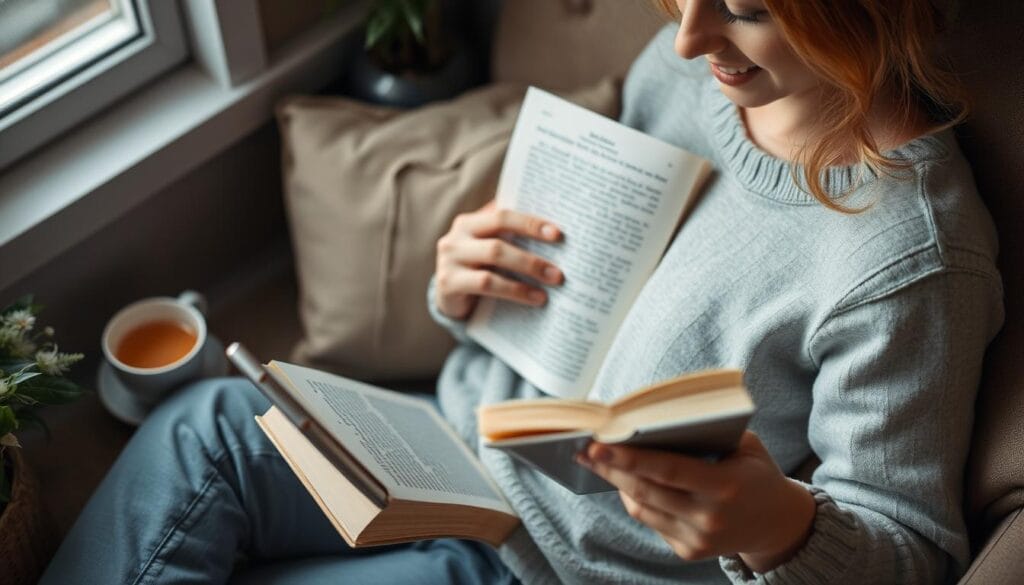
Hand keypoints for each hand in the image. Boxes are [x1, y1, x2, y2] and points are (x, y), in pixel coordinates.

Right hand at [435, 200, 563, 319]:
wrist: (450, 300)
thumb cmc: (479, 270)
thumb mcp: (492, 252)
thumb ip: (512, 239)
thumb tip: (557, 236)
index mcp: (469, 222)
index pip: (503, 216)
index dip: (531, 223)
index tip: (558, 234)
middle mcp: (455, 237)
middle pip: (499, 240)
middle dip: (532, 255)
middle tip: (559, 271)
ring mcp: (448, 260)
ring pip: (494, 258)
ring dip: (528, 270)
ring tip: (553, 283)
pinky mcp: (447, 283)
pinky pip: (487, 284)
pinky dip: (515, 291)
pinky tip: (535, 298)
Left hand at [577, 431, 815, 572]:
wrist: (778, 523)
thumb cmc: (755, 472)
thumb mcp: (744, 445)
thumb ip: (706, 434)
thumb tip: (650, 422)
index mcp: (725, 486)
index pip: (666, 470)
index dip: (629, 457)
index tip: (598, 443)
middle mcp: (709, 518)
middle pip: (645, 490)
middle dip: (611, 467)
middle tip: (584, 447)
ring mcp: (698, 539)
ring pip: (641, 507)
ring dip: (618, 482)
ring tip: (599, 460)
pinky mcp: (689, 552)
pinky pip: (650, 521)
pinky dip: (635, 499)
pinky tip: (626, 480)